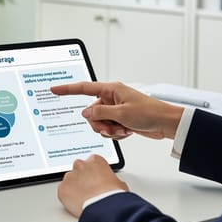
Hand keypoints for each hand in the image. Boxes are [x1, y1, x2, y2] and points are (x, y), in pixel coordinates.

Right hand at [50, 81, 182, 139]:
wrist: (166, 123)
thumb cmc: (150, 113)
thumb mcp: (122, 114)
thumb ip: (100, 113)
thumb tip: (85, 114)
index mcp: (111, 90)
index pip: (83, 88)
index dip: (67, 89)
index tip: (54, 89)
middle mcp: (111, 98)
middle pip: (91, 113)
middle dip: (100, 123)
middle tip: (113, 127)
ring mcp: (115, 110)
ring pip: (99, 123)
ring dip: (109, 130)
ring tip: (124, 129)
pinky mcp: (120, 119)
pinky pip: (109, 128)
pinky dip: (116, 133)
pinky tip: (128, 131)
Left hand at [58, 154, 128, 216]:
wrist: (104, 208)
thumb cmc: (113, 196)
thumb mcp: (120, 184)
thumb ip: (112, 180)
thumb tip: (112, 186)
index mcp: (95, 161)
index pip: (92, 163)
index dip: (94, 173)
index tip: (96, 181)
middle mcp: (80, 165)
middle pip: (79, 169)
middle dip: (83, 178)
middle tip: (89, 190)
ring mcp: (69, 177)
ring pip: (69, 181)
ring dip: (75, 188)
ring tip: (84, 199)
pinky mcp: (62, 189)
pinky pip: (63, 192)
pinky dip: (68, 197)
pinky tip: (77, 203)